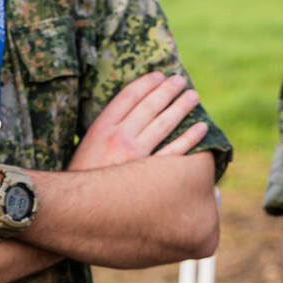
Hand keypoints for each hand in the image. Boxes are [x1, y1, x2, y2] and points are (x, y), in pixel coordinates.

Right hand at [69, 71, 206, 170]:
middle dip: (166, 90)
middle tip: (180, 80)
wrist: (80, 207)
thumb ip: (106, 130)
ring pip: (164, 125)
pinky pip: (176, 153)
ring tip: (192, 96)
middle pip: (148, 106)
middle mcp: (119, 137)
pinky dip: (190, 139)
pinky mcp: (150, 176)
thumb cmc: (82, 175)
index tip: (158, 75)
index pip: (128, 97)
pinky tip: (201, 128)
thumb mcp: (85, 145)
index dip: (145, 83)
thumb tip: (131, 115)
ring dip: (181, 107)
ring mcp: (136, 156)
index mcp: (101, 127)